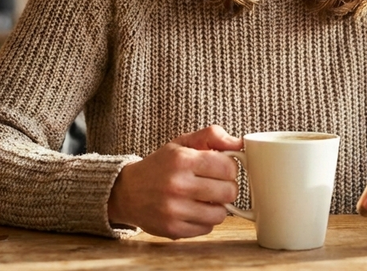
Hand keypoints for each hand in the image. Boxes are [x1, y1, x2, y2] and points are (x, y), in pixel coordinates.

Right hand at [107, 125, 241, 237]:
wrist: (127, 192)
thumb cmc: (160, 166)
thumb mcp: (181, 143)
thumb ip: (211, 136)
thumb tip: (239, 143)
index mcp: (182, 160)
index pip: (228, 167)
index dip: (230, 168)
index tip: (222, 168)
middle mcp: (178, 185)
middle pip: (229, 191)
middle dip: (227, 187)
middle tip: (216, 184)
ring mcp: (175, 210)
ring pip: (221, 214)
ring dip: (217, 206)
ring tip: (205, 198)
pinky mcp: (173, 229)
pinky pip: (207, 228)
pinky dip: (205, 220)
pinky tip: (193, 210)